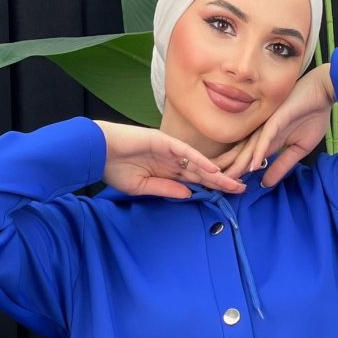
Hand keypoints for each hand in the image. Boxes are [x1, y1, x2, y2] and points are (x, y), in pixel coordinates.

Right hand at [94, 121, 245, 198]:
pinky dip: (199, 160)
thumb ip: (165, 189)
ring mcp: (169, 149)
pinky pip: (185, 152)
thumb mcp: (142, 187)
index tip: (228, 196)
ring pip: (198, 162)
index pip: (194, 180)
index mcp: (167, 170)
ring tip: (234, 182)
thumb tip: (188, 194)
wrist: (96, 151)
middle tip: (242, 189)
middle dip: (222, 181)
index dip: (211, 187)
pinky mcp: (163, 141)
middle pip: (202, 171)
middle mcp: (172, 159)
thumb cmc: (114, 168)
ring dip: (216, 173)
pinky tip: (213, 170)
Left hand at [229, 64, 335, 188]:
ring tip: (226, 180)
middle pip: (240, 154)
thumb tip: (266, 184)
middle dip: (227, 170)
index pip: (245, 160)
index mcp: (265, 140)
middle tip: (213, 186)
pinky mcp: (276, 119)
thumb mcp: (298, 150)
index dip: (235, 173)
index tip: (224, 188)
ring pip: (249, 148)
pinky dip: (259, 151)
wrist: (322, 93)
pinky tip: (252, 165)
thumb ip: (281, 166)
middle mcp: (261, 133)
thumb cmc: (311, 116)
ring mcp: (267, 126)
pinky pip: (265, 137)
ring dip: (238, 165)